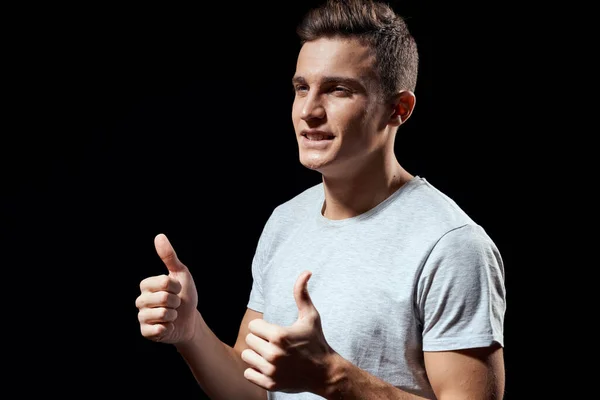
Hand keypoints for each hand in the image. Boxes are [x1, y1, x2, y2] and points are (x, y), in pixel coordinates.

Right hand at [135, 233, 197, 343]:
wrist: (190, 320)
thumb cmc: (184, 295)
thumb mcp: (180, 274)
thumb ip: (169, 256)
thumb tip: (159, 236)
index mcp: (146, 285)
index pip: (164, 283)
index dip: (176, 287)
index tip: (177, 289)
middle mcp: (140, 300)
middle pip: (163, 298)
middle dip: (176, 302)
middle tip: (175, 304)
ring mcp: (142, 317)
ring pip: (161, 314)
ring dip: (173, 315)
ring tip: (172, 315)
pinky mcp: (145, 332)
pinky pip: (157, 330)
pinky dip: (168, 328)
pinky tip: (167, 326)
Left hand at [241, 271, 334, 393]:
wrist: (326, 372)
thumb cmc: (316, 341)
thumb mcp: (310, 316)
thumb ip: (302, 294)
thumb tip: (306, 271)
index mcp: (279, 335)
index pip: (253, 325)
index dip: (263, 327)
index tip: (275, 331)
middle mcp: (273, 354)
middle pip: (249, 340)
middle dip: (259, 340)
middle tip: (274, 343)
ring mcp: (271, 371)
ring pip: (247, 356)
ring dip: (257, 355)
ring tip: (271, 354)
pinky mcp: (270, 384)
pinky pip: (248, 374)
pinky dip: (256, 371)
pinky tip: (269, 367)